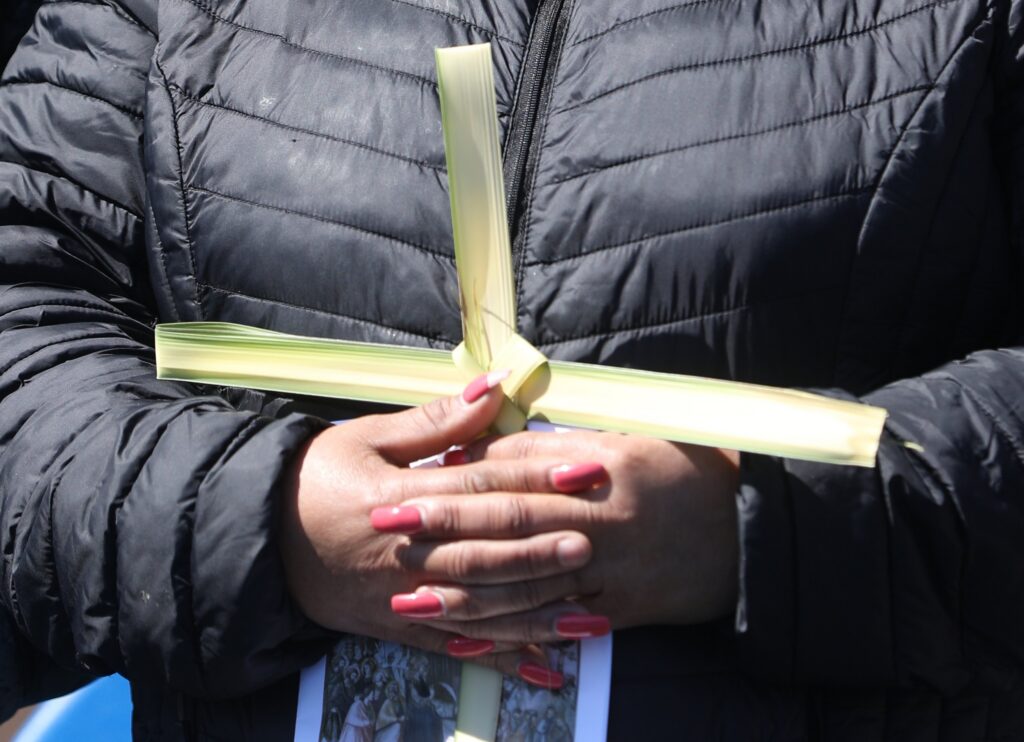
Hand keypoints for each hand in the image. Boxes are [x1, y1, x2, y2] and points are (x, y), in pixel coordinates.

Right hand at [278, 373, 593, 678]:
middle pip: (484, 551)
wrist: (260, 536)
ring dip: (535, 614)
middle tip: (594, 543)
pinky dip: (500, 659)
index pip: (480, 486)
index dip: (534, 479)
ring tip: (587, 618)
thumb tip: (492, 388)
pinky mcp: (399, 626)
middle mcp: (406, 552)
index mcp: (399, 496)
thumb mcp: (365, 437)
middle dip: (541, 549)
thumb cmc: (316, 478)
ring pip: (479, 608)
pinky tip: (543, 669)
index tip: (582, 472)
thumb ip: (435, 421)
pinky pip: (456, 646)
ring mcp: (403, 596)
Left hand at [394, 430, 739, 644]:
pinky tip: (474, 641)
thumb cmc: (681, 467)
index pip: (507, 479)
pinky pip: (560, 626)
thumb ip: (548, 447)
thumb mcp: (621, 439)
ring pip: (524, 584)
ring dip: (464, 592)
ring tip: (410, 598)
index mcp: (591, 472)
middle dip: (441, 535)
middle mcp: (593, 523)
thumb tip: (485, 449)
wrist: (748, 523)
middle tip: (386, 538)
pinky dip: (515, 635)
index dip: (450, 487)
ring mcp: (608, 572)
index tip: (402, 491)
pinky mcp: (622, 610)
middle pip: (505, 530)